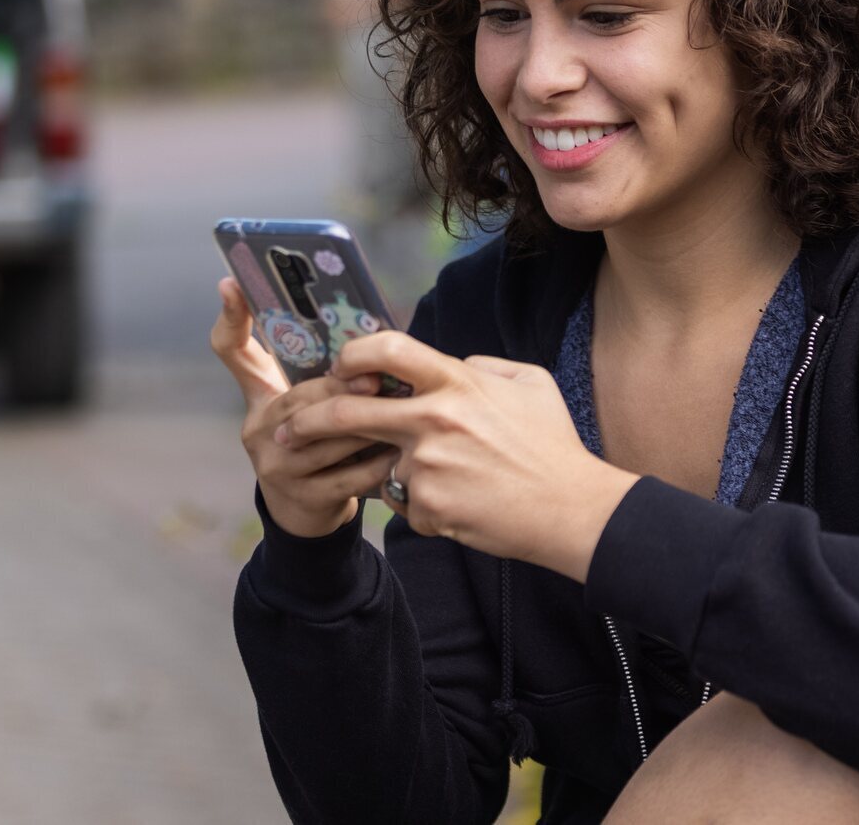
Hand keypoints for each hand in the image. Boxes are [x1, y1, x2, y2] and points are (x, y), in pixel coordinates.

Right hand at [210, 277, 399, 538]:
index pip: (231, 349)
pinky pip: (346, 475)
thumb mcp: (309, 404)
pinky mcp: (301, 497)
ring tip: (402, 413)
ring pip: (326, 438)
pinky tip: (400, 453)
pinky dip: (376, 463)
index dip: (230, 316)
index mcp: (259, 396)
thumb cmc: (317, 444)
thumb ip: (325, 371)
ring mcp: (275, 466)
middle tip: (380, 379)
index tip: (230, 282)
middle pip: (301, 397)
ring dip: (369, 425)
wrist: (306, 512)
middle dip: (344, 389)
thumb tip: (358, 329)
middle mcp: (258, 428)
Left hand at [277, 331, 641, 577]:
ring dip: (402, 475)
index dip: (351, 355)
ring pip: (383, 465)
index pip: (385, 349)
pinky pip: (406, 504)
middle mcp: (433, 419)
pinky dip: (425, 507)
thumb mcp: (527, 383)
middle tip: (287, 429)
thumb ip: (480, 365)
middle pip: (348, 412)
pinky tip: (464, 506)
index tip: (338, 369)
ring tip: (456, 480)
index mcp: (456, 381)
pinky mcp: (427, 507)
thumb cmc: (552, 444)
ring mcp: (427, 466)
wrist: (571, 510)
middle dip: (307, 420)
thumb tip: (447, 364)